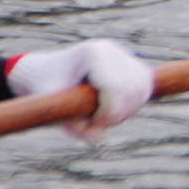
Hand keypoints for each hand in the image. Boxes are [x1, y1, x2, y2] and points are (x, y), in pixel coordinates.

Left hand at [7, 39, 155, 140]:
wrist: (45, 71)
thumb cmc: (45, 88)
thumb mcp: (50, 107)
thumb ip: (71, 125)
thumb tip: (97, 138)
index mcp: (93, 53)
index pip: (115, 87)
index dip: (107, 113)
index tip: (90, 124)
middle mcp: (113, 50)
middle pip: (131, 90)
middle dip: (116, 115)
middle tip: (94, 124)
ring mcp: (124, 56)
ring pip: (141, 91)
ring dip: (125, 112)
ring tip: (101, 118)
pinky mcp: (132, 65)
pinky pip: (143, 90)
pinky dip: (131, 106)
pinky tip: (113, 111)